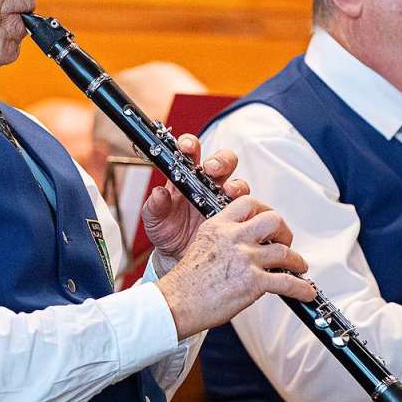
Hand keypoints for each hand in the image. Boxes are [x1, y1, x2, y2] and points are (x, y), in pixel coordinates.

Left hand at [139, 133, 248, 260]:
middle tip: (211, 168)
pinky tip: (240, 214)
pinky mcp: (236, 217)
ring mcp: (223, 200)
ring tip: (228, 192)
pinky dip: (247, 209)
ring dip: (235, 185)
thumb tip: (158, 193)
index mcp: (185, 176)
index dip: (190, 144)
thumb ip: (154, 206)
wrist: (178, 257)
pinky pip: (247, 210)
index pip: (191, 152)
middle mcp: (208, 184)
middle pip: (222, 161)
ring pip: (238, 183)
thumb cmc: (167, 232)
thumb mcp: (154, 220)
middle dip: (219, 160)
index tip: (187, 147)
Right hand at [155, 195, 316, 338]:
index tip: (269, 223)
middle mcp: (234, 237)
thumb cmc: (186, 281)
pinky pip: (287, 282)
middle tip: (285, 242)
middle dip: (284, 231)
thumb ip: (225, 238)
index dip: (264, 210)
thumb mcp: (202, 244)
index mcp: (219, 225)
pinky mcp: (252, 282)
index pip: (248, 202)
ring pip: (284, 251)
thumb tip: (246, 243)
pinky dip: (301, 288)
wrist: (176, 303)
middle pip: (273, 220)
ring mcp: (245, 259)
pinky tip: (305, 292)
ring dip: (297, 261)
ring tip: (299, 267)